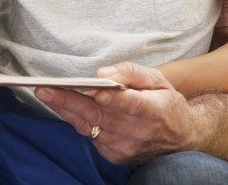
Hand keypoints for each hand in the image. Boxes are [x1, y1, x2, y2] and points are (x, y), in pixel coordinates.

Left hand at [34, 62, 198, 163]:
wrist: (182, 138)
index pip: (130, 104)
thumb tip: (104, 73)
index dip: (110, 97)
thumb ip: (131, 72)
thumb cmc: (166, 103)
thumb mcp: (157, 79)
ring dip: (66, 110)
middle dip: (69, 101)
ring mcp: (126, 146)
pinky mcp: (116, 155)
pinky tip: (65, 106)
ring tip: (45, 94)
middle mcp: (138, 132)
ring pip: (89, 126)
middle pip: (100, 115)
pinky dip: (78, 120)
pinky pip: (91, 134)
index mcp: (153, 111)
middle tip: (45, 89)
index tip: (91, 88)